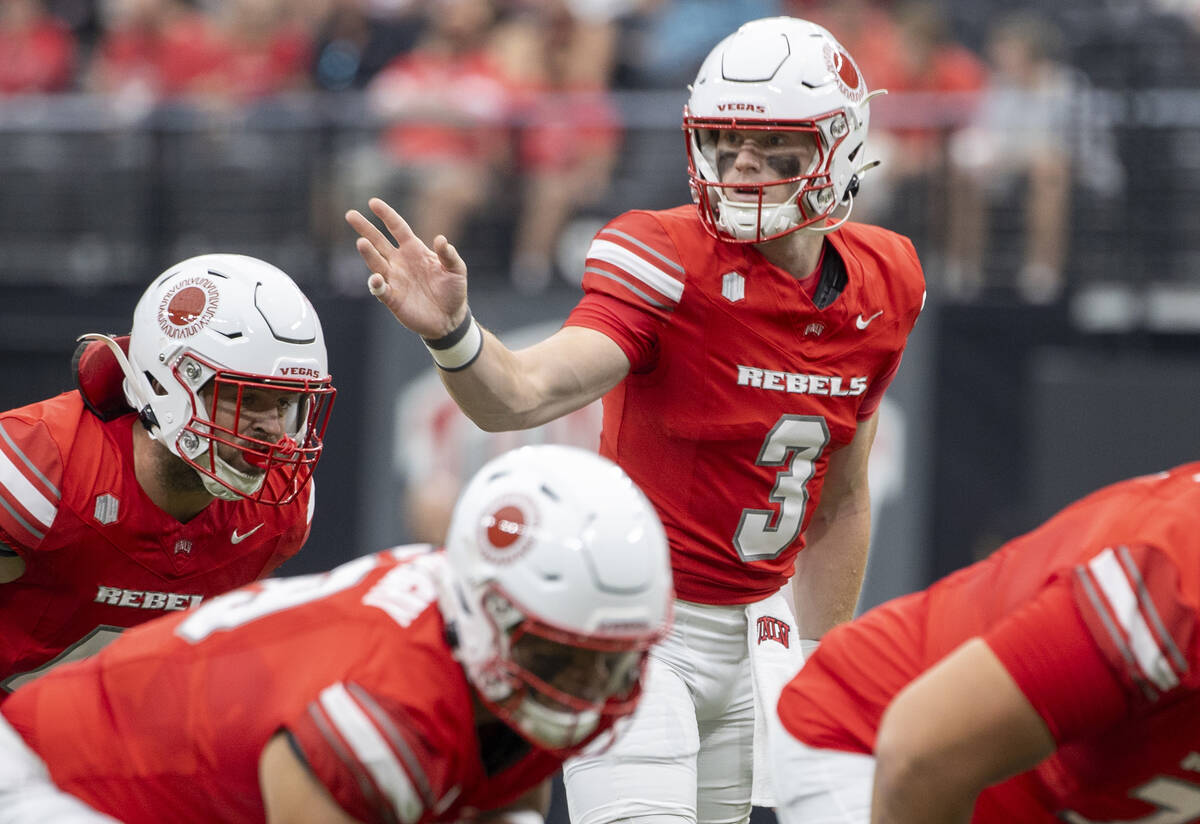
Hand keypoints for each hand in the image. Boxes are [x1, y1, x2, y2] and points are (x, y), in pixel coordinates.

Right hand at [345, 197, 469, 337]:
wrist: (450, 318)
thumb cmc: (453, 290)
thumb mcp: (457, 270)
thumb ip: (449, 254)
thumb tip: (440, 239)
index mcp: (414, 250)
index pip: (397, 228)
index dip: (386, 215)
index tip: (373, 202)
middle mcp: (400, 262)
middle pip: (379, 242)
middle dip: (365, 228)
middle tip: (350, 214)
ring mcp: (394, 279)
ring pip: (376, 263)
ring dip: (368, 253)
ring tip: (361, 243)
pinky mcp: (393, 298)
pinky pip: (380, 290)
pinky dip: (376, 284)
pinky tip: (377, 279)